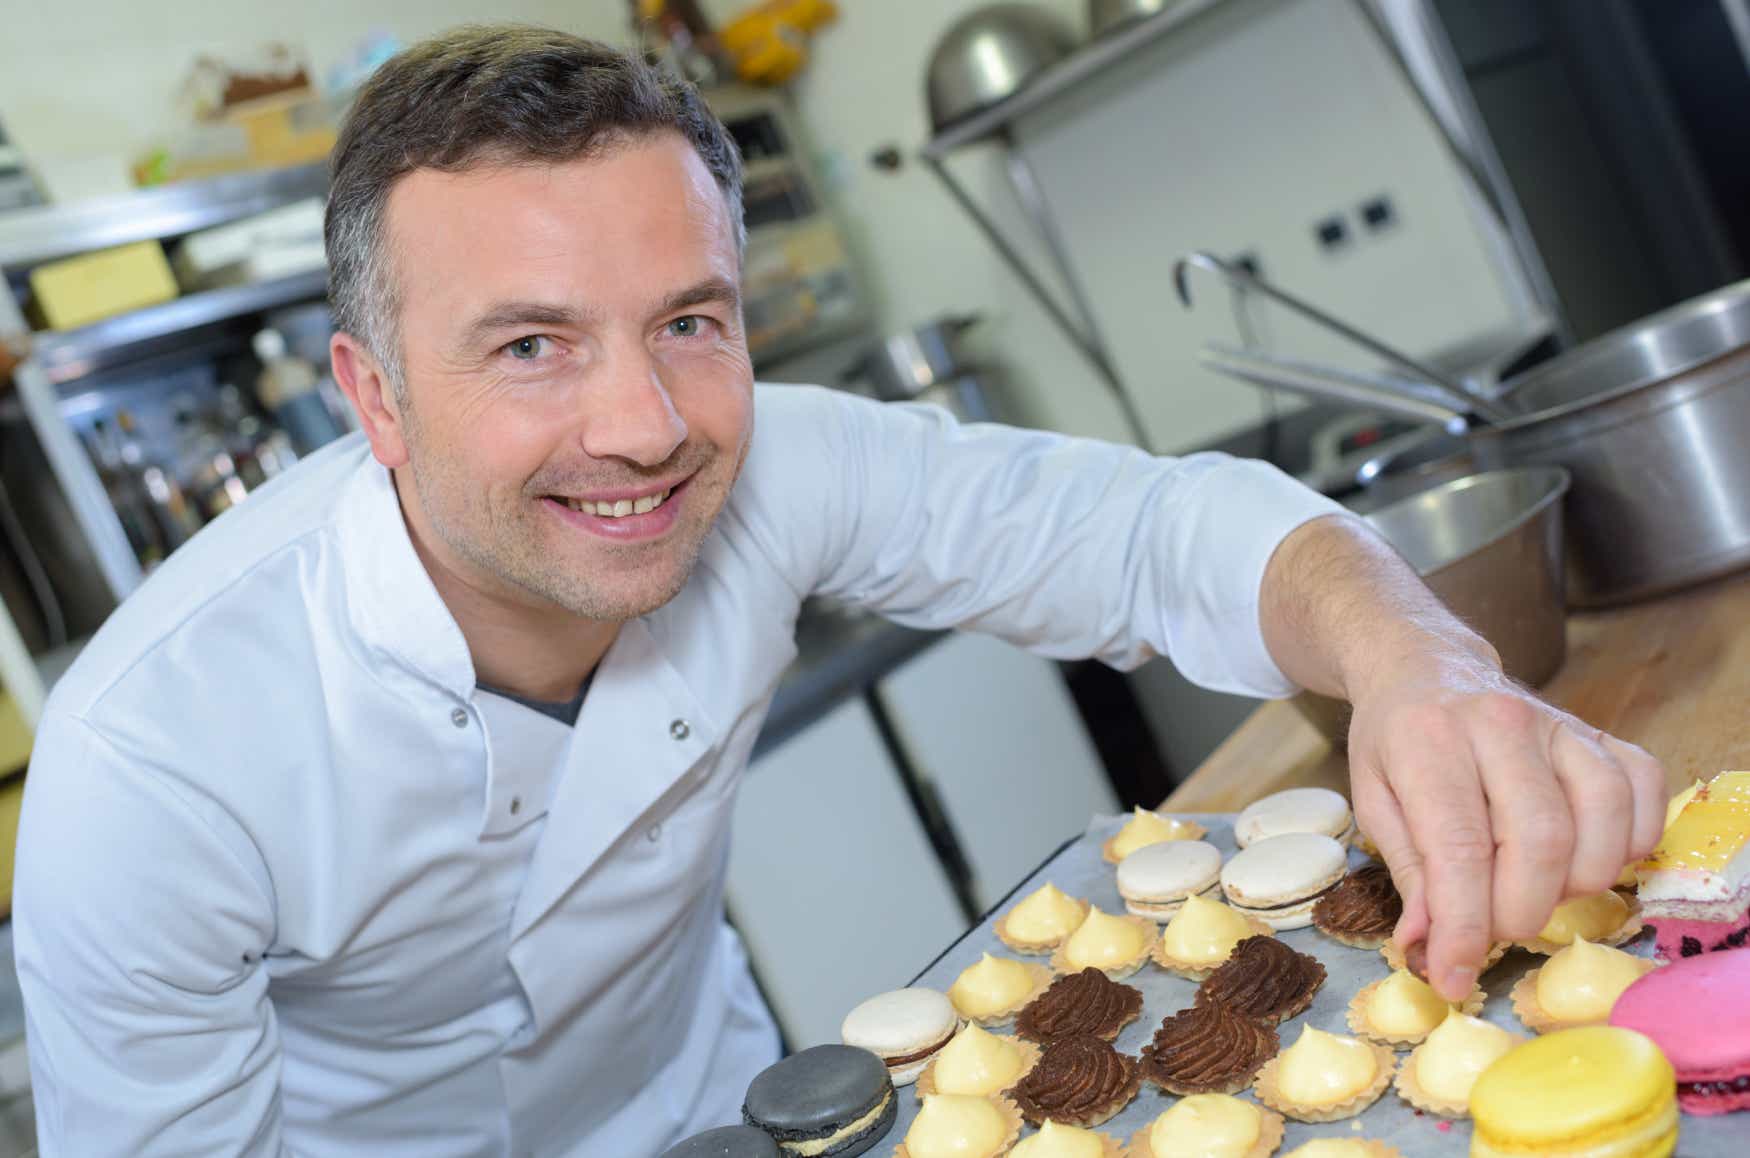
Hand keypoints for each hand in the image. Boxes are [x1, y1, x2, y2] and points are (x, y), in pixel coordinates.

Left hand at [1345, 648, 1666, 999]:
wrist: (1424, 666)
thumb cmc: (1395, 740)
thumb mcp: (1373, 800)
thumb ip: (1409, 873)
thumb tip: (1430, 947)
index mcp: (1429, 740)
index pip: (1461, 849)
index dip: (1464, 927)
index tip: (1453, 975)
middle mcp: (1501, 724)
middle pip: (1540, 844)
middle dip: (1517, 913)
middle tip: (1491, 926)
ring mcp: (1560, 724)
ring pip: (1599, 829)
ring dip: (1571, 887)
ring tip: (1528, 888)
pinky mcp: (1601, 732)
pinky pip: (1642, 797)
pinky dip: (1624, 846)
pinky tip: (1580, 856)